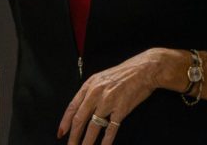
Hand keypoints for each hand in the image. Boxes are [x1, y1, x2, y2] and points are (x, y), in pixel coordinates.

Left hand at [58, 48, 181, 143]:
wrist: (145, 69)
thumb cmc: (124, 73)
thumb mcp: (102, 78)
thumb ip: (91, 92)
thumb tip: (80, 109)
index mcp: (90, 85)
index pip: (72, 107)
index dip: (65, 122)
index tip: (61, 134)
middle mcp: (97, 93)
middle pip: (80, 119)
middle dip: (73, 136)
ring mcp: (109, 102)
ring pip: (93, 127)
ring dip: (86, 142)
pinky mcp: (121, 109)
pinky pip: (111, 129)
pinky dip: (106, 141)